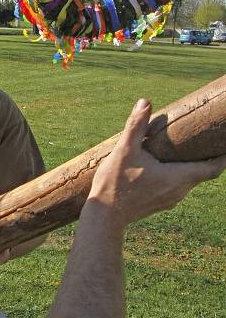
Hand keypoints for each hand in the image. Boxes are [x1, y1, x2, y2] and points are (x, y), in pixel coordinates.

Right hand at [89, 98, 225, 228]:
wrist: (104, 215)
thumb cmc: (115, 183)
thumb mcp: (124, 150)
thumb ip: (136, 126)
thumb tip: (145, 102)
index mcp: (177, 177)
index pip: (212, 168)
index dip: (223, 157)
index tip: (225, 145)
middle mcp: (179, 191)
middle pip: (202, 173)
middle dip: (205, 157)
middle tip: (205, 139)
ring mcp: (170, 200)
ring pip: (189, 181)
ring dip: (190, 166)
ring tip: (184, 150)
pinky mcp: (160, 204)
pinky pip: (177, 187)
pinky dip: (178, 175)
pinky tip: (164, 166)